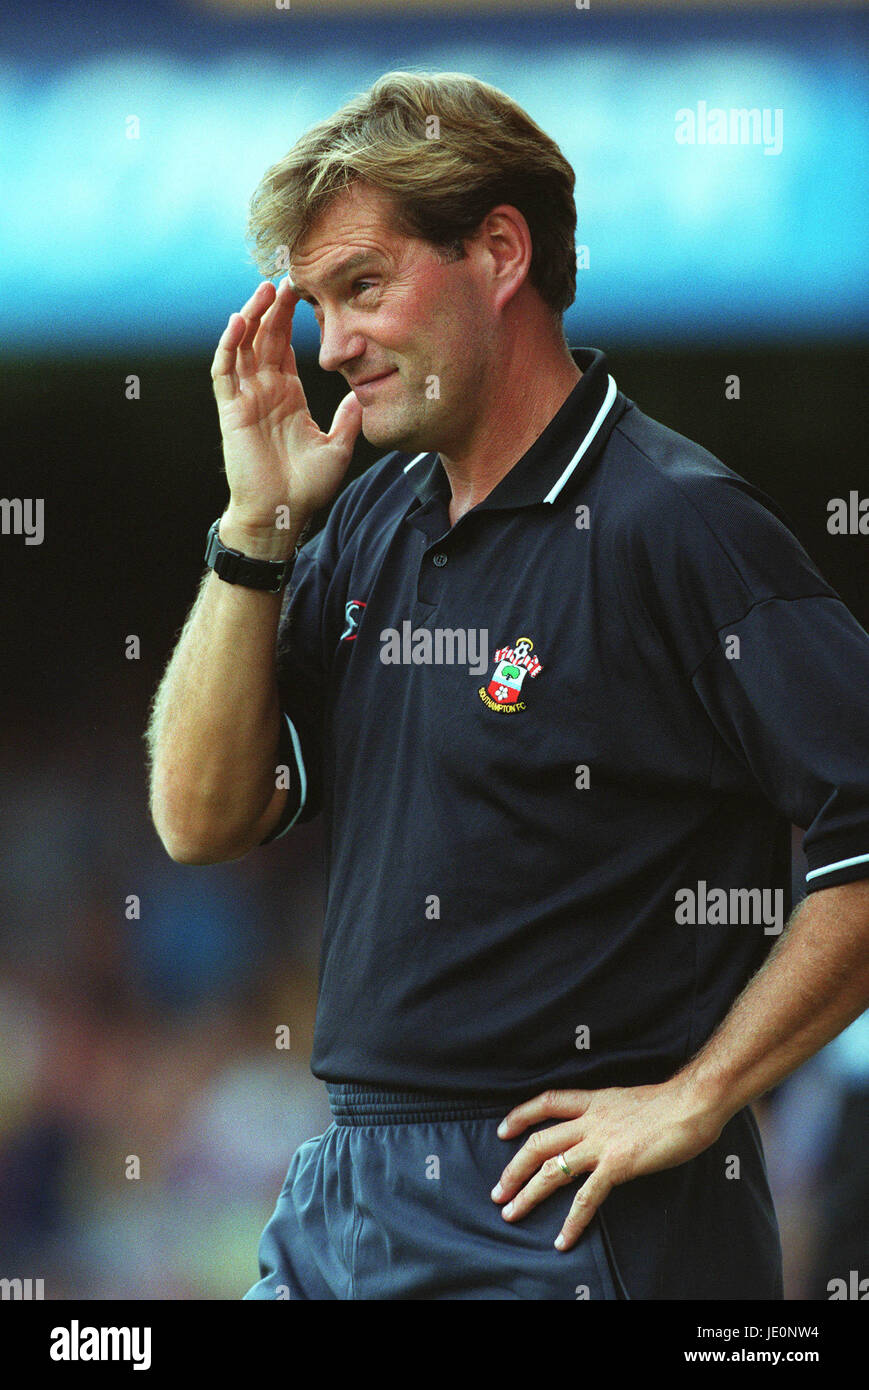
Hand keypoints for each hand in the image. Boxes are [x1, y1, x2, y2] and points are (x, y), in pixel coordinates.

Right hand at [210, 278, 362, 544]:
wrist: (280, 514)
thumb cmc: (305, 487)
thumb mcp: (337, 448)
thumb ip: (348, 420)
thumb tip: (363, 395)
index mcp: (288, 395)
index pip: (286, 346)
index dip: (292, 317)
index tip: (305, 290)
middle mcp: (265, 391)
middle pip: (265, 336)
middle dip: (274, 306)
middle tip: (287, 275)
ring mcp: (246, 398)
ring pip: (244, 346)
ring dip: (252, 315)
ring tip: (265, 288)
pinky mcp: (231, 409)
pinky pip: (225, 370)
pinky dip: (230, 344)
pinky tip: (241, 321)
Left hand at [490, 1081, 724, 1250]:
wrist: (692, 1103)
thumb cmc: (670, 1103)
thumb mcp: (629, 1101)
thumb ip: (610, 1114)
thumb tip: (605, 1128)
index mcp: (594, 1101)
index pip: (547, 1102)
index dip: (521, 1115)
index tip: (503, 1131)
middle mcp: (591, 1121)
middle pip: (539, 1142)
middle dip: (513, 1169)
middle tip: (497, 1192)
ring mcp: (602, 1143)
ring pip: (553, 1169)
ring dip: (528, 1194)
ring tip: (511, 1213)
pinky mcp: (618, 1165)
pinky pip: (587, 1197)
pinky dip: (572, 1220)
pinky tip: (562, 1239)